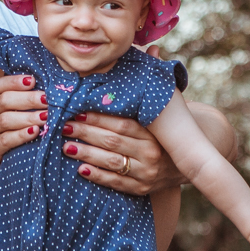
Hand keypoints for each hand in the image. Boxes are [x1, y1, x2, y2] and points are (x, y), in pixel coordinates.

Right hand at [0, 74, 49, 182]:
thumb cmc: (6, 135)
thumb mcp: (10, 116)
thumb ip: (22, 101)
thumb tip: (46, 86)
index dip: (14, 81)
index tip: (33, 80)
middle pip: (4, 100)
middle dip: (28, 99)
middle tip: (47, 99)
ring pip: (5, 120)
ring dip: (27, 117)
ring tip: (45, 117)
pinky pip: (5, 140)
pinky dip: (21, 135)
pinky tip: (34, 132)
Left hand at [61, 111, 182, 195]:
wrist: (185, 164)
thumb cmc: (163, 135)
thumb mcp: (158, 118)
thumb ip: (142, 100)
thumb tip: (137, 62)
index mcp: (153, 133)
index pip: (121, 124)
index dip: (98, 118)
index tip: (76, 111)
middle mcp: (151, 153)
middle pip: (112, 142)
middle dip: (85, 134)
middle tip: (64, 126)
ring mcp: (146, 173)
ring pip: (111, 162)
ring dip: (86, 154)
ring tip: (66, 147)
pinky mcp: (141, 189)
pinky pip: (116, 182)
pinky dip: (98, 176)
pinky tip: (81, 169)